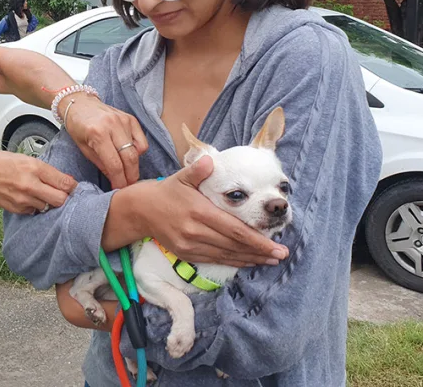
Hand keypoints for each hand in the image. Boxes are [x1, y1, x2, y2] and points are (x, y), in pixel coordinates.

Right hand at [0, 151, 76, 214]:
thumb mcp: (23, 157)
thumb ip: (44, 169)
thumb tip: (63, 179)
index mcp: (34, 167)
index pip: (64, 182)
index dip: (73, 186)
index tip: (74, 186)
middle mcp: (30, 185)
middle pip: (60, 199)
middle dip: (64, 196)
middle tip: (61, 192)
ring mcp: (24, 199)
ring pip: (48, 206)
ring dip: (49, 201)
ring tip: (41, 193)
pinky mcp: (19, 209)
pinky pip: (35, 210)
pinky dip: (36, 205)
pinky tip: (29, 197)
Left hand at [63, 94, 148, 188]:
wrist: (79, 103)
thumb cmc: (78, 125)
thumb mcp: (83, 148)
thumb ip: (100, 164)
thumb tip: (114, 179)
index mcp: (98, 134)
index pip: (114, 164)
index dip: (119, 180)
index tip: (119, 188)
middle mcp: (113, 126)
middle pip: (130, 158)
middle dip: (130, 176)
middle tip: (128, 185)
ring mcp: (124, 121)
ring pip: (138, 150)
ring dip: (134, 165)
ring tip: (128, 171)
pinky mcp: (131, 118)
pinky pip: (142, 140)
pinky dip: (138, 151)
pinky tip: (129, 154)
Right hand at [120, 156, 288, 266]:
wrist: (142, 211)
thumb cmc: (167, 191)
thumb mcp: (181, 177)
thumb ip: (198, 169)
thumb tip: (210, 160)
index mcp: (199, 212)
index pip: (234, 230)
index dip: (257, 240)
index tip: (277, 245)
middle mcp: (195, 232)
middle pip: (234, 246)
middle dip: (260, 252)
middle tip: (281, 254)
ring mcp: (190, 246)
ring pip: (226, 256)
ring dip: (250, 259)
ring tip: (270, 261)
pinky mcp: (186, 254)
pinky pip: (215, 260)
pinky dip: (234, 262)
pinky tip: (248, 261)